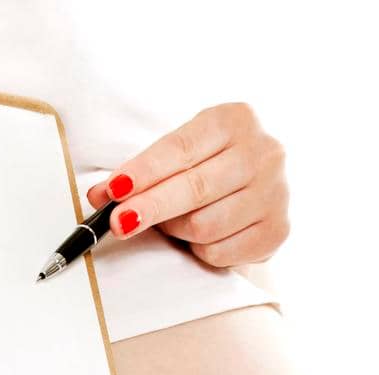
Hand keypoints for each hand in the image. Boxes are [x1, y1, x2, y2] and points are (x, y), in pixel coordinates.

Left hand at [86, 102, 289, 267]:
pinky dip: (200, 249)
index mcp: (235, 119)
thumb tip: (100, 196)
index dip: (143, 172)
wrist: (257, 183)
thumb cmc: (210, 164)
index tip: (113, 190)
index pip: (180, 149)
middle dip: (150, 207)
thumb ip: (143, 172)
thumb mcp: (181, 151)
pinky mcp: (278, 230)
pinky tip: (200, 236)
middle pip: (194, 189)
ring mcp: (276, 193)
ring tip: (172, 222)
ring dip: (176, 230)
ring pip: (205, 226)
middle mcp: (264, 152)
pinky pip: (221, 252)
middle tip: (118, 222)